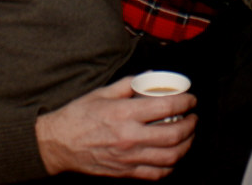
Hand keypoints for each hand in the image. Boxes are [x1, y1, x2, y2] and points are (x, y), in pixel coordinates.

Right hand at [35, 77, 196, 177]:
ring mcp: (128, 158)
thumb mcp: (103, 92)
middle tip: (193, 118)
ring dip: (185, 146)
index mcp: (125, 113)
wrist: (58, 144)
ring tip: (188, 136)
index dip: (185, 102)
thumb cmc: (79, 115)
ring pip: (169, 157)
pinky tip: (173, 157)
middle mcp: (130, 137)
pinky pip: (155, 174)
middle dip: (190, 125)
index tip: (191, 99)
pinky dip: (170, 166)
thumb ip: (129, 84)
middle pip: (173, 135)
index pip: (166, 106)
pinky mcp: (125, 172)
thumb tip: (150, 77)